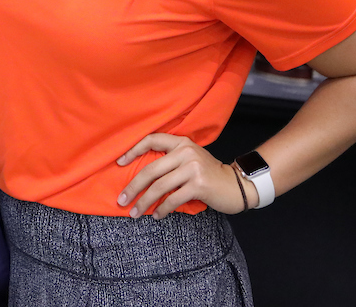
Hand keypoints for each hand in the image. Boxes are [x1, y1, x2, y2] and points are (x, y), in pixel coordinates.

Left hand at [116, 134, 251, 218]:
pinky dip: (162, 209)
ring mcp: (193, 168)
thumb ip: (170, 159)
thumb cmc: (208, 174)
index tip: (118, 163)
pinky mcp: (198, 185)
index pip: (151, 140)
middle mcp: (186, 152)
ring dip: (144, 202)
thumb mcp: (190, 159)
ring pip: (159, 187)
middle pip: (150, 170)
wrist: (236, 185)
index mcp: (181, 142)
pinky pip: (173, 199)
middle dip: (133, 187)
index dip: (132, 150)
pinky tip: (156, 215)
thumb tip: (140, 174)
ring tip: (134, 212)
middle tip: (121, 200)